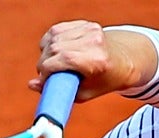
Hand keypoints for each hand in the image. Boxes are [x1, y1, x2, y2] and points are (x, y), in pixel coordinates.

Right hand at [27, 20, 155, 101]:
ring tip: (55, 63)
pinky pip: (57, 30)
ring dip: (47, 52)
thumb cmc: (104, 81)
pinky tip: (58, 51)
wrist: (126, 62)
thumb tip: (32, 84)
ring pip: (52, 38)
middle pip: (54, 49)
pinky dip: (52, 41)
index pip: (60, 60)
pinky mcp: (85, 24)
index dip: (46, 71)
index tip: (44, 79)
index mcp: (96, 61)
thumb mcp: (84, 93)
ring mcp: (90, 30)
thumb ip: (58, 91)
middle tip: (48, 74)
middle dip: (44, 63)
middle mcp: (93, 42)